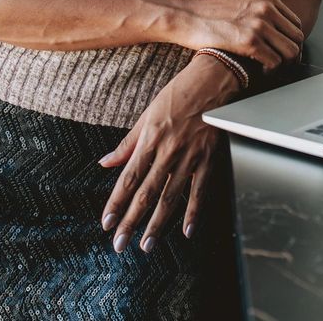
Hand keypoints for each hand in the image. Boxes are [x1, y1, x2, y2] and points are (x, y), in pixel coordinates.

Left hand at [98, 56, 238, 253]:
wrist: (215, 78)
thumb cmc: (180, 92)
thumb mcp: (148, 113)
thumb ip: (128, 142)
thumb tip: (106, 162)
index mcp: (150, 138)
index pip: (128, 178)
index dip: (116, 203)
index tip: (107, 223)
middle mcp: (168, 151)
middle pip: (146, 193)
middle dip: (131, 221)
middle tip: (120, 245)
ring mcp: (191, 156)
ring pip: (170, 197)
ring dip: (157, 224)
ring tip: (147, 245)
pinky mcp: (210, 158)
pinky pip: (200, 190)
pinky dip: (193, 212)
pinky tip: (186, 230)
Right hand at [166, 0, 303, 70]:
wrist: (185, 16)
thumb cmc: (208, 12)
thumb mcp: (240, 2)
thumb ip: (259, 10)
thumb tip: (274, 29)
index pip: (295, 22)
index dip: (292, 40)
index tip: (284, 51)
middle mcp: (266, 8)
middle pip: (297, 37)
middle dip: (291, 54)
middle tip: (281, 65)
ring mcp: (259, 24)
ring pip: (290, 51)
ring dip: (283, 64)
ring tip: (271, 69)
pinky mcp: (249, 41)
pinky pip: (274, 61)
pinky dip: (271, 71)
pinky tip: (261, 72)